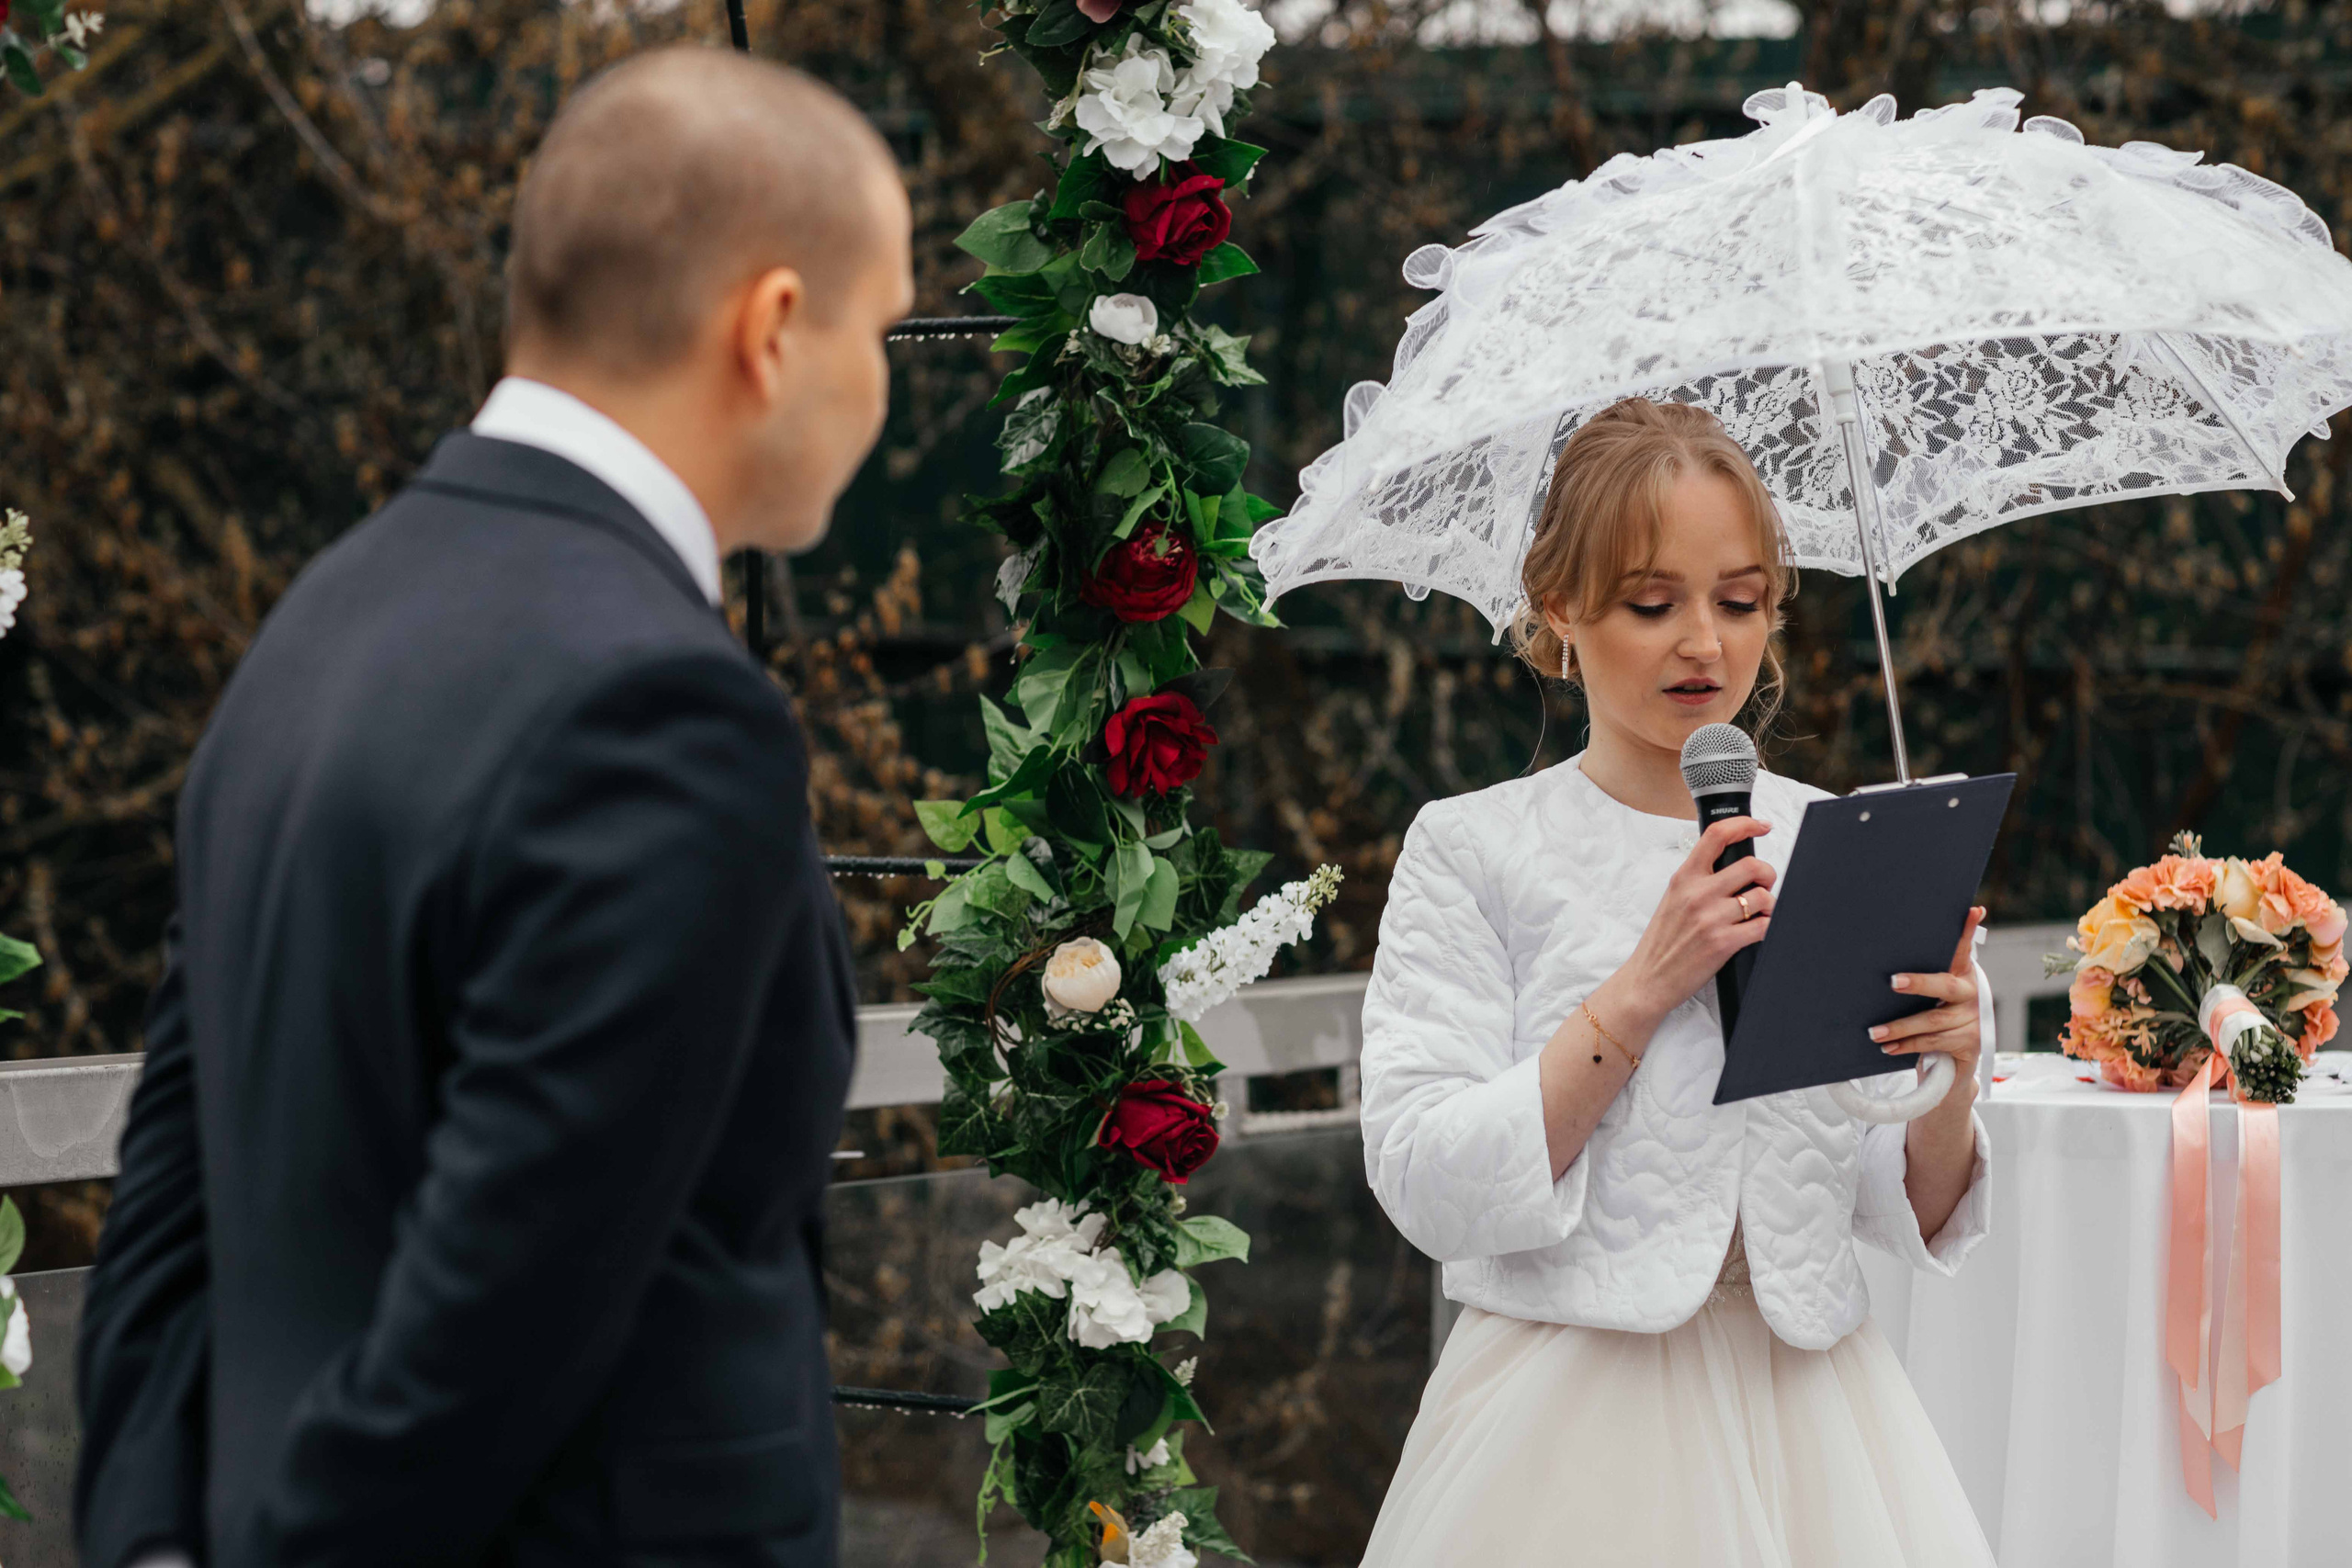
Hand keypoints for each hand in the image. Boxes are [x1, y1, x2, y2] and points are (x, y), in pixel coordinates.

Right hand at [1619, 816, 1775, 1019]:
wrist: (1648, 979)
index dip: (1745, 825)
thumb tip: (1733, 870)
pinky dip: (1768, 927)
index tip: (1761, 827)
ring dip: (1770, 905)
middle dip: (1768, 875)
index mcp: (1684, 878)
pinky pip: (1763, 926)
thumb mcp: (1672, 900)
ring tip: (1759, 914)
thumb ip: (1698, 881)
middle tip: (1764, 885)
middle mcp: (1697, 893)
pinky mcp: (1723, 942)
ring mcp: (1711, 918)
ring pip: (1763, 897)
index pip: (1717, 835)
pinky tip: (1757, 930)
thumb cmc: (1661, 943)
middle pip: (1752, 865)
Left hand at [1872, 905, 1986, 1105]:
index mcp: (1963, 973)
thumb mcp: (1931, 994)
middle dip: (1918, 983)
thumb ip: (1920, 977)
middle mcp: (1971, 993)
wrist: (1955, 1060)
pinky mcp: (1970, 1042)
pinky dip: (1907, 1045)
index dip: (1967, 930)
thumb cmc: (1936, 1016)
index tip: (1973, 911)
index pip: (1963, 950)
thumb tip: (1883, 963)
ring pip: (1932, 1020)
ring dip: (1900, 1027)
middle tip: (1892, 982)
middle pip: (1945, 986)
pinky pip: (1933, 1042)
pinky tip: (1889, 1047)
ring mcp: (1973, 1018)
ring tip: (1875, 1032)